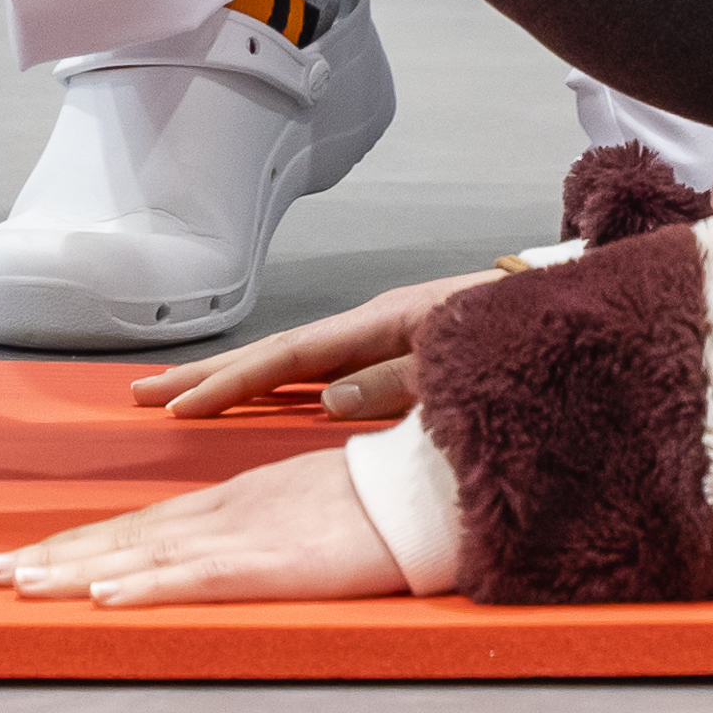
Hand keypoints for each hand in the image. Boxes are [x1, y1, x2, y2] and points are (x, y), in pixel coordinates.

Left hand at [0, 442, 406, 608]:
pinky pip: (192, 578)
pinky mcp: (267, 564)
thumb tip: (219, 552)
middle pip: (119, 538)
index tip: (24, 556)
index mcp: (228, 504)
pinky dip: (143, 586)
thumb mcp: (299, 510)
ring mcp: (239, 537)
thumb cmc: (374, 505)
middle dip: (49, 556)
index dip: (76, 542)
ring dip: (73, 570)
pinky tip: (102, 595)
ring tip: (17, 584)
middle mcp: (219, 515)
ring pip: (138, 555)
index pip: (134, 527)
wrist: (423, 492)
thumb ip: (256, 530)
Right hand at [128, 269, 494, 422]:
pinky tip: (256, 399)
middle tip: (143, 395)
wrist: (570, 306)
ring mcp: (380, 338)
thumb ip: (401, 381)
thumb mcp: (464, 358)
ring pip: (292, 362)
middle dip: (208, 374)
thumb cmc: (522, 329)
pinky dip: (276, 382)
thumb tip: (326, 401)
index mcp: (383, 322)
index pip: (288, 356)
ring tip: (178, 396)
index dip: (231, 382)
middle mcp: (372, 326)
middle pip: (275, 353)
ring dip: (235, 379)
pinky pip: (319, 369)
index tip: (179, 405)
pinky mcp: (394, 352)